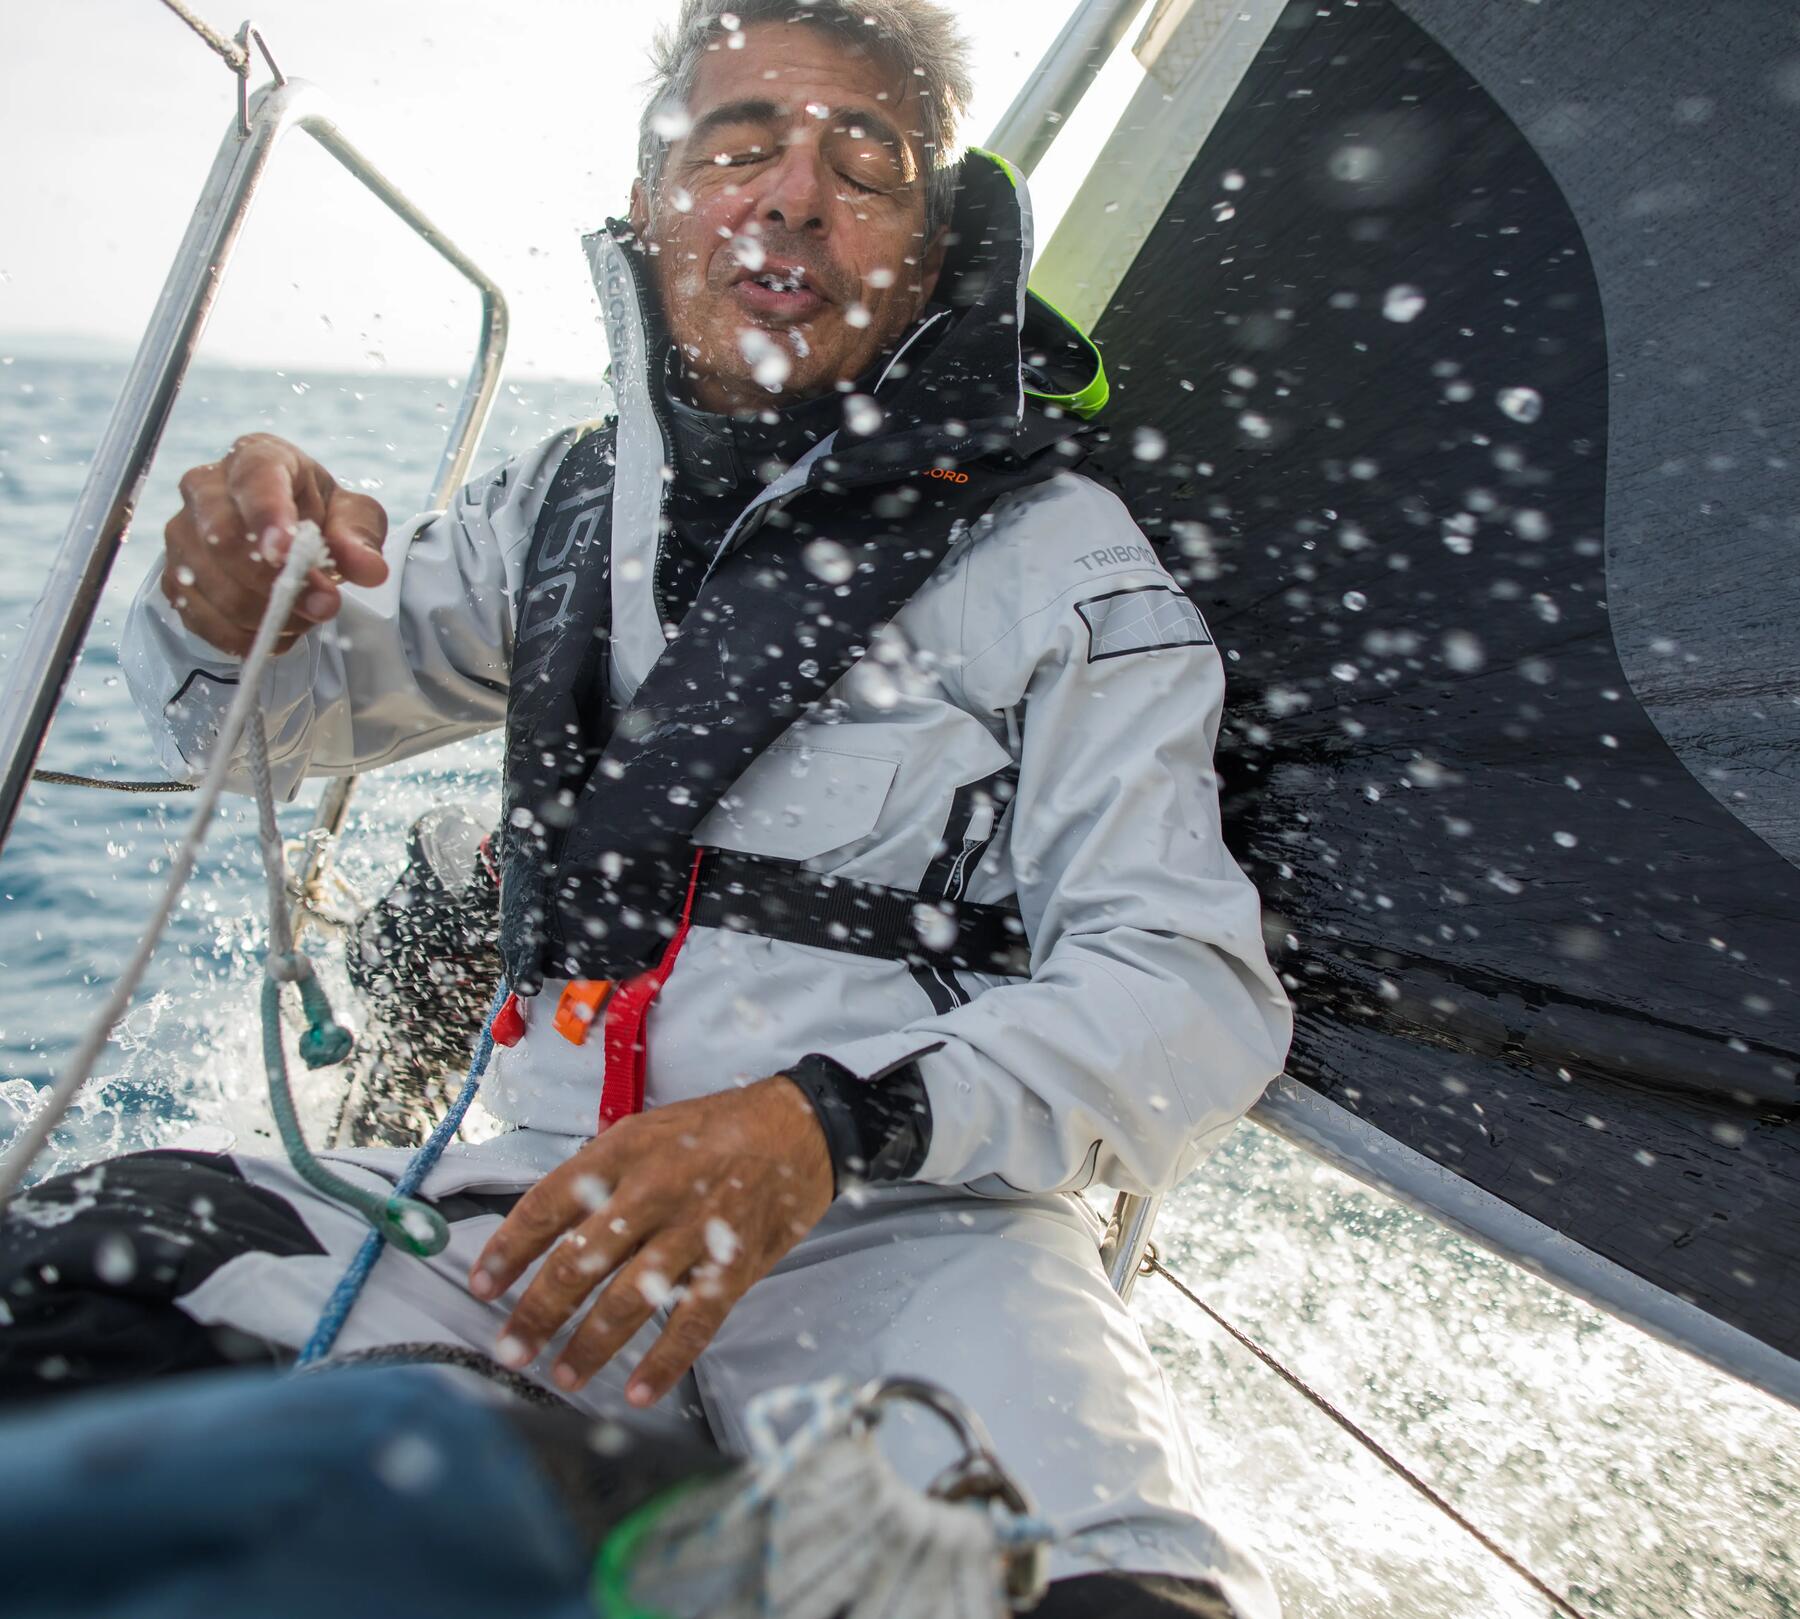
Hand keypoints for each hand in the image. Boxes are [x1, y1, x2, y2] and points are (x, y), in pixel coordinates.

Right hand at [161, 433, 389, 655]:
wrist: (282, 537)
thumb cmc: (316, 516)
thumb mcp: (352, 517)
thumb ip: (360, 538)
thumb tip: (369, 569)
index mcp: (256, 459)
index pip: (254, 478)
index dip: (267, 516)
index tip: (285, 553)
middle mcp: (206, 489)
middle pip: (223, 538)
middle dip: (275, 582)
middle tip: (323, 605)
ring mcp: (183, 534)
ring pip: (213, 585)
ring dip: (265, 614)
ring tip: (303, 618)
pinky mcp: (174, 578)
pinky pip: (201, 618)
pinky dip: (242, 637)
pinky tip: (273, 633)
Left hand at [470, 1075, 833, 1405]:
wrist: (800, 1128)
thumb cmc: (718, 1130)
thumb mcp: (649, 1131)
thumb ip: (602, 1176)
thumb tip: (548, 1229)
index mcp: (623, 1151)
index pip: (549, 1204)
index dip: (510, 1249)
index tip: (482, 1285)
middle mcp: (653, 1190)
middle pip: (579, 1261)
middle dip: (536, 1311)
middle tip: (509, 1348)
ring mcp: (695, 1230)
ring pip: (628, 1299)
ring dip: (589, 1345)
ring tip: (562, 1376)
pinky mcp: (734, 1265)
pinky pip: (692, 1323)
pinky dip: (664, 1363)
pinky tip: (639, 1393)